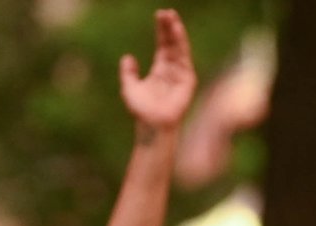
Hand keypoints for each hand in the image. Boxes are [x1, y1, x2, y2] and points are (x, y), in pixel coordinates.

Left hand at [122, 10, 197, 132]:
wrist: (152, 124)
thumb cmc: (142, 110)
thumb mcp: (130, 88)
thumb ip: (129, 72)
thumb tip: (128, 57)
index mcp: (160, 69)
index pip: (163, 45)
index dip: (161, 31)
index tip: (160, 15)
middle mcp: (172, 69)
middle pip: (172, 44)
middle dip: (169, 28)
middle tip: (166, 12)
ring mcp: (181, 74)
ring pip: (179, 48)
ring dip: (176, 33)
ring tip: (172, 18)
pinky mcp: (188, 80)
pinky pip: (185, 58)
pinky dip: (182, 45)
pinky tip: (177, 32)